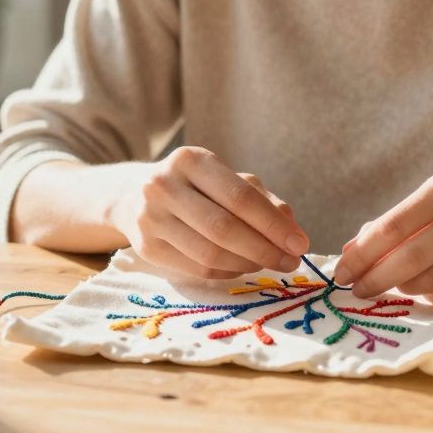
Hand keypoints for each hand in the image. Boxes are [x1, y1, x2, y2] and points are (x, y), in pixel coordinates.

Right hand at [112, 146, 308, 278]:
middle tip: (290, 262)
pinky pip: (197, 269)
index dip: (273, 224)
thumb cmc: (195, 187)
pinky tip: (242, 267)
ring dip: (248, 264)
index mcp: (191, 160)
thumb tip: (293, 231)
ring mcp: (150, 218)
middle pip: (224, 228)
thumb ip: (262, 200)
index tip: (300, 243)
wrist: (133, 196)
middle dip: (265, 249)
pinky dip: (228, 272)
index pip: (239, 196)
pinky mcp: (146, 248)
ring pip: (210, 254)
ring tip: (267, 263)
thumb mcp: (226, 179)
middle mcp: (164, 185)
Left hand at [332, 170, 432, 302]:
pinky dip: (432, 295)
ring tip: (392, 286)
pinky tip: (424, 290)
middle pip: (411, 258)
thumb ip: (400, 220)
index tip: (342, 270)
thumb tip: (352, 249)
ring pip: (432, 281)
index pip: (394, 225)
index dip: (363, 253)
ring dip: (403, 289)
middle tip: (357, 289)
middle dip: (376, 279)